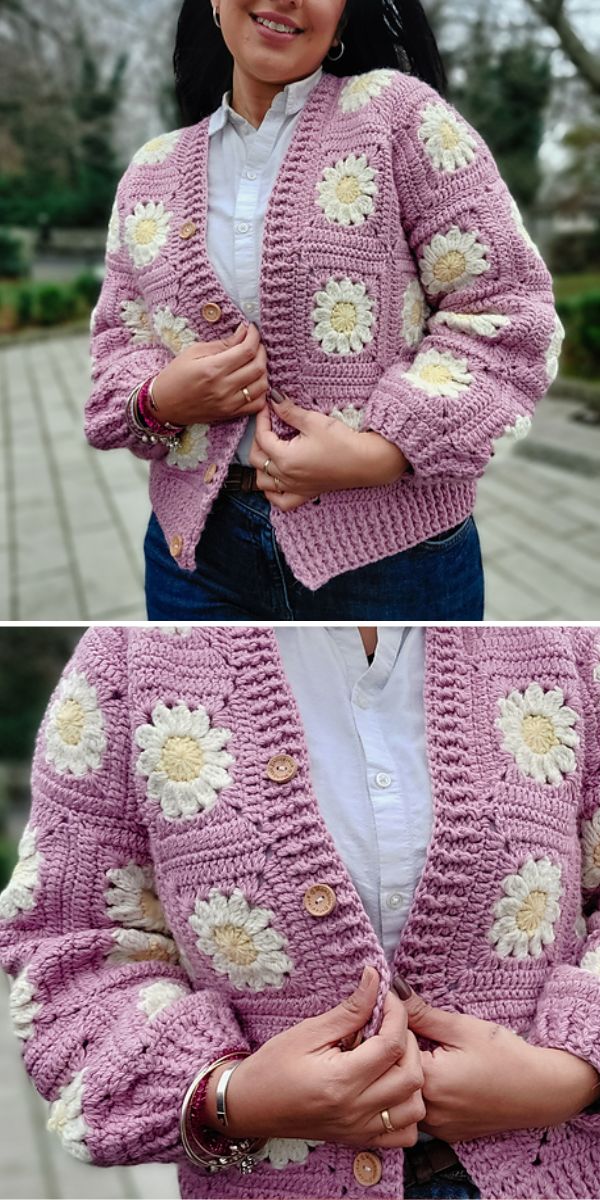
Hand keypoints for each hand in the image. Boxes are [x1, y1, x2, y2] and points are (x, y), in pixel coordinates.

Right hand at [150, 323, 267, 425]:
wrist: (164, 405)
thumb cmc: (175, 375)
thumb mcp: (194, 351)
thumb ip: (223, 344)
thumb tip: (243, 332)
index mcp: (213, 369)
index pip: (246, 350)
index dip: (254, 336)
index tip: (252, 329)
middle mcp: (223, 388)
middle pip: (258, 367)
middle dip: (261, 351)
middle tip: (255, 344)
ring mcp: (229, 403)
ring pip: (262, 385)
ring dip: (263, 371)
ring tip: (254, 362)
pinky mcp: (230, 414)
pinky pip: (258, 404)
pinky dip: (261, 391)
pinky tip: (253, 381)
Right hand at [201, 967, 424, 1148]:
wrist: (250, 1106)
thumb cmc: (272, 1066)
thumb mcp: (309, 1031)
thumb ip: (349, 1010)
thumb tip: (374, 979)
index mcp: (341, 1081)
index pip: (391, 1045)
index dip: (397, 1014)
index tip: (386, 997)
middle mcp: (356, 1110)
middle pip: (412, 1076)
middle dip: (409, 1041)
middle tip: (389, 1023)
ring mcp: (360, 1129)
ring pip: (415, 1109)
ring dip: (412, 1076)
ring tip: (391, 1055)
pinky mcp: (360, 1139)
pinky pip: (404, 1134)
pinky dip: (407, 1110)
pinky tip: (390, 1087)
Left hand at [249, 395, 407, 511]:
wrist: (366, 462)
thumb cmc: (343, 442)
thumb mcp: (314, 422)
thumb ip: (289, 411)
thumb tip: (273, 398)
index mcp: (285, 458)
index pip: (262, 438)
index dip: (262, 419)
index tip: (268, 407)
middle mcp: (287, 477)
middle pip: (257, 460)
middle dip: (258, 440)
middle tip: (267, 425)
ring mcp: (295, 488)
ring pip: (263, 483)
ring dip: (260, 466)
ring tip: (269, 450)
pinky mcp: (306, 493)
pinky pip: (281, 501)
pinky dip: (272, 493)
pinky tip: (275, 481)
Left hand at [397, 983, 599, 1142]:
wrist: (542, 1091)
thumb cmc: (506, 1055)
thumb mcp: (462, 1027)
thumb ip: (422, 1012)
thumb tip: (392, 990)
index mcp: (429, 1082)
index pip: (390, 1052)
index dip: (392, 1030)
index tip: (400, 1016)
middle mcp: (429, 1111)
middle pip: (395, 1077)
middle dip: (398, 1053)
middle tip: (414, 1033)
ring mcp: (439, 1128)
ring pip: (407, 1098)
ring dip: (409, 1076)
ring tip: (427, 1053)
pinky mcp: (449, 1134)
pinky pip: (424, 1113)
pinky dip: (424, 1094)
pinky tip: (441, 1077)